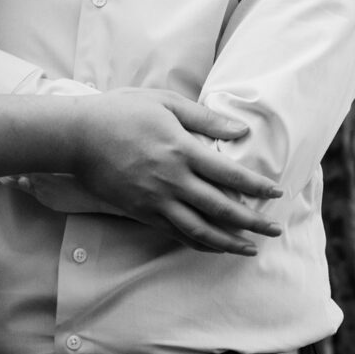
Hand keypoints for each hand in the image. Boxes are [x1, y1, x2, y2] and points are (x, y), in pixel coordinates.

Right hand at [71, 89, 278, 255]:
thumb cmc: (122, 112)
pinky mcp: (141, 212)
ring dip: (228, 243)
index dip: (257, 186)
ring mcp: (155, 200)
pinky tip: (214, 247)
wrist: (77, 137)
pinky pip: (176, 233)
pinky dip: (199, 243)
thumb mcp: (165, 103)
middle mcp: (172, 180)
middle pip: (221, 208)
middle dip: (252, 222)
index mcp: (181, 150)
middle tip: (275, 229)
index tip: (277, 193)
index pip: (230, 174)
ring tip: (250, 250)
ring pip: (199, 230)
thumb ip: (204, 119)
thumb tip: (241, 131)